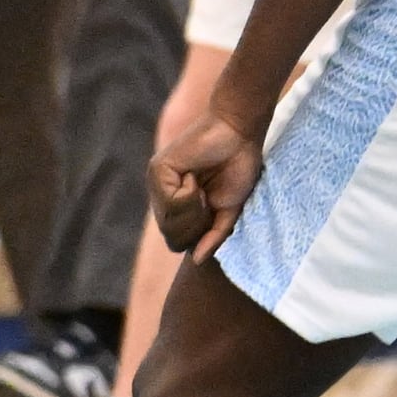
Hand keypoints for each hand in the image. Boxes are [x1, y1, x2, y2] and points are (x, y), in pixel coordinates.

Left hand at [150, 105, 263, 255]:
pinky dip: (189, 196)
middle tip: (208, 200)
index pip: (177, 242)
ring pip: (169, 222)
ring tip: (201, 188)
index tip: (214, 212)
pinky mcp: (158, 170)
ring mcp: (157, 183)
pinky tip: (194, 178)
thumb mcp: (228, 210)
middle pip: (171, 237)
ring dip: (194, 210)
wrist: (239, 135)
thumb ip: (214, 236)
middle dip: (196, 225)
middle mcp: (163, 197)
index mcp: (178, 208)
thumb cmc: (237, 168)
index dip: (199, 237)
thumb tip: (197, 261)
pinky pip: (171, 202)